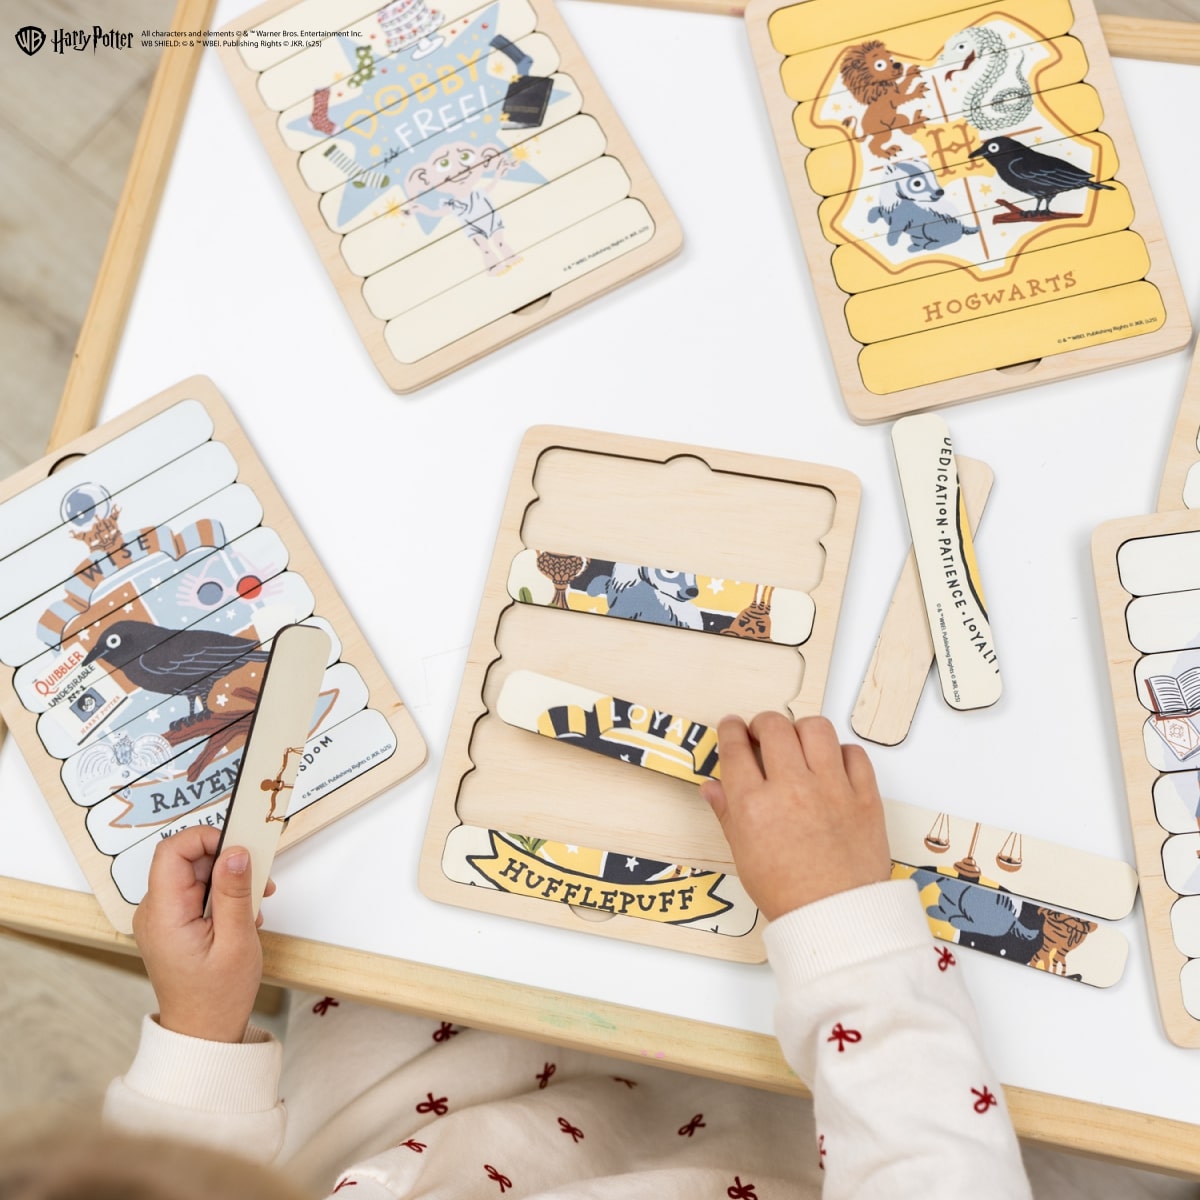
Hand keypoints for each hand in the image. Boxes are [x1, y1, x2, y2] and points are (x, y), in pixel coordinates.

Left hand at [133, 826, 274, 1042]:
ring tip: (254, 907)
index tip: (240, 848)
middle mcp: (155, 911)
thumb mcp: (237, 941)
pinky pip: (196, 893)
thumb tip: (236, 851)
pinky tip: (242, 918)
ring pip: (195, 875)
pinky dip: (222, 896)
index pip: (172, 851)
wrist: (202, 1033)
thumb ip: (234, 892)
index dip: (206, 838)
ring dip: (229, 881)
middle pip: (187, 860)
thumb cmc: (218, 996)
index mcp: (164, 914)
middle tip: (260, 881)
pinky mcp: (172, 924)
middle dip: (227, 862)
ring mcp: (162, 918)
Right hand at [701, 714, 889, 920]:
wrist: (836, 919)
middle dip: (763, 724)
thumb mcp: (744, 854)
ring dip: (802, 730)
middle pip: (774, 727)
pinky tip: (831, 766)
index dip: (730, 730)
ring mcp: (831, 789)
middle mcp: (791, 788)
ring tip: (798, 744)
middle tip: (763, 734)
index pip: (735, 747)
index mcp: (754, 805)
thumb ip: (727, 813)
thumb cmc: (787, 893)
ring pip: (816, 729)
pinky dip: (840, 753)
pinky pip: (854, 753)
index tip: (732, 727)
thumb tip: (711, 787)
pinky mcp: (864, 796)